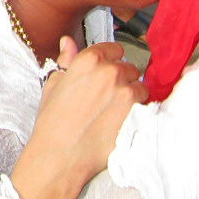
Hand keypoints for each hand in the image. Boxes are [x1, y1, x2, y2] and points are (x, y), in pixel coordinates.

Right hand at [27, 37, 144, 189]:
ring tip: (112, 111)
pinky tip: (120, 121)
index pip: (113, 49)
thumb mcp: (53, 85)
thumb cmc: (53, 123)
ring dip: (131, 96)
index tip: (105, 72)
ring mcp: (126, 92)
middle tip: (105, 97)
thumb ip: (66, 61)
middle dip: (120, 79)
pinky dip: (137, 112)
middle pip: (129, 68)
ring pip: (140, 86)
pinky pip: (145, 105)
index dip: (109, 61)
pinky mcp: (137, 113)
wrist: (61, 155)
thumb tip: (68, 43)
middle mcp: (110, 72)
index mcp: (88, 60)